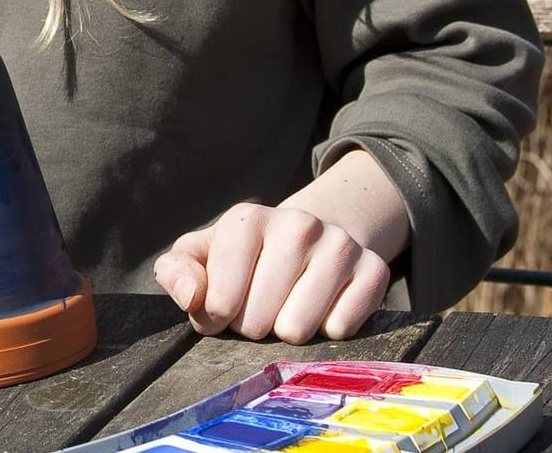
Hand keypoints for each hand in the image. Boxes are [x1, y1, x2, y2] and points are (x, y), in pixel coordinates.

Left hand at [154, 201, 391, 343]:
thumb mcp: (198, 255)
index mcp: (248, 219)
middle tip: (259, 306)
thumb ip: (177, 272)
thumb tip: (193, 297)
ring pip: (299, 329)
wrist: (308, 238)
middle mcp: (298, 224)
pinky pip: (341, 328)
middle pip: (259, 321)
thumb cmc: (240, 256)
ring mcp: (340, 245)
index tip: (222, 307)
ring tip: (286, 306)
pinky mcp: (374, 269)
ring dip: (287, 331)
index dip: (216, 318)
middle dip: (253, 325)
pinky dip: (328, 329)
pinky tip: (321, 305)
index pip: (220, 302)